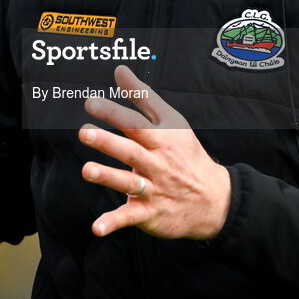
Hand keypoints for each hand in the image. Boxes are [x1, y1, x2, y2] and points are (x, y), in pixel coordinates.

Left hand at [79, 65, 230, 240]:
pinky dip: (113, 222)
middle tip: (84, 132)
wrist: (214, 200)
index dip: (113, 112)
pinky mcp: (150, 213)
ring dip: (108, 177)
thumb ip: (142, 96)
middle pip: (132, 150)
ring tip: (86, 170)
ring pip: (129, 182)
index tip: (90, 103)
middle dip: (108, 142)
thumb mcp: (171, 122)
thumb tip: (119, 71)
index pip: (136, 123)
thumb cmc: (185, 154)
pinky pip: (130, 217)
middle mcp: (158, 163)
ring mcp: (154, 189)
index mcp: (163, 139)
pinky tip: (97, 227)